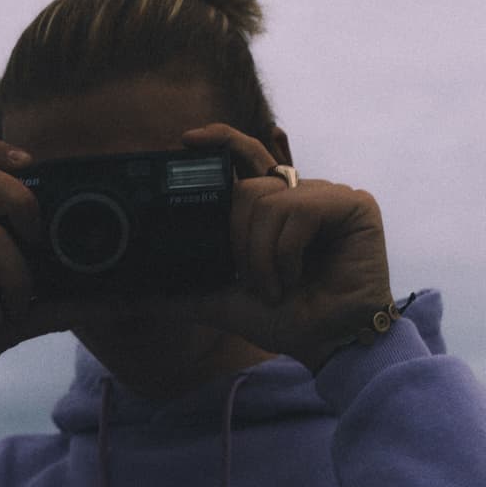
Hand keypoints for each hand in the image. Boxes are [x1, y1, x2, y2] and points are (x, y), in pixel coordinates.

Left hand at [160, 123, 393, 370]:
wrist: (327, 345)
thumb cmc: (287, 320)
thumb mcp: (224, 301)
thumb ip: (185, 292)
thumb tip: (131, 298)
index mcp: (276, 209)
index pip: (245, 159)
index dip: (220, 142)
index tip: (185, 141)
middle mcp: (302, 194)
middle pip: (248, 188)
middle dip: (238, 241)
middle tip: (250, 280)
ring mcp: (330, 195)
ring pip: (268, 201)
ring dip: (260, 255)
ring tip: (276, 288)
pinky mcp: (354, 204)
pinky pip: (297, 209)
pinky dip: (285, 251)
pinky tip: (296, 278)